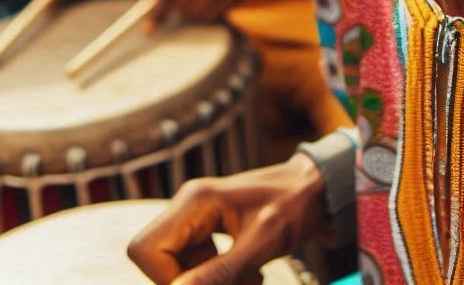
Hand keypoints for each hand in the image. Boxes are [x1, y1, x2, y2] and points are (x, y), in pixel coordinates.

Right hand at [127, 155, 324, 284]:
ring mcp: (196, 218)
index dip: (167, 279)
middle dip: (189, 282)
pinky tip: (249, 275)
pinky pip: (196, 266)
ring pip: (177, 269)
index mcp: (195, 200)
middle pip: (156, 260)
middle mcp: (188, 206)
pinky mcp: (208, 230)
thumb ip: (220, 271)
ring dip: (208, 283)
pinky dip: (218, 279)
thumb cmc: (295, 205)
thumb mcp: (262, 243)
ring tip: (249, 279)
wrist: (318, 188)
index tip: (206, 284)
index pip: (145, 249)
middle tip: (233, 282)